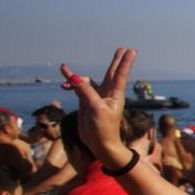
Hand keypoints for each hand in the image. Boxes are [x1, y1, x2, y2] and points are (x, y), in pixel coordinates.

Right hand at [59, 48, 136, 164]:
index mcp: (114, 94)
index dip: (124, 62)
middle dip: (117, 61)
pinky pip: (79, 88)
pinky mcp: (87, 102)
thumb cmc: (103, 128)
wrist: (99, 144)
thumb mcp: (94, 108)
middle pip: (111, 73)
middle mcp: (107, 94)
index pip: (120, 74)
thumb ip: (84, 91)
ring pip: (88, 81)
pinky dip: (71, 85)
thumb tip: (73, 76)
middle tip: (124, 50)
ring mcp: (97, 97)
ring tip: (63, 69)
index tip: (131, 51)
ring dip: (77, 76)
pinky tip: (63, 85)